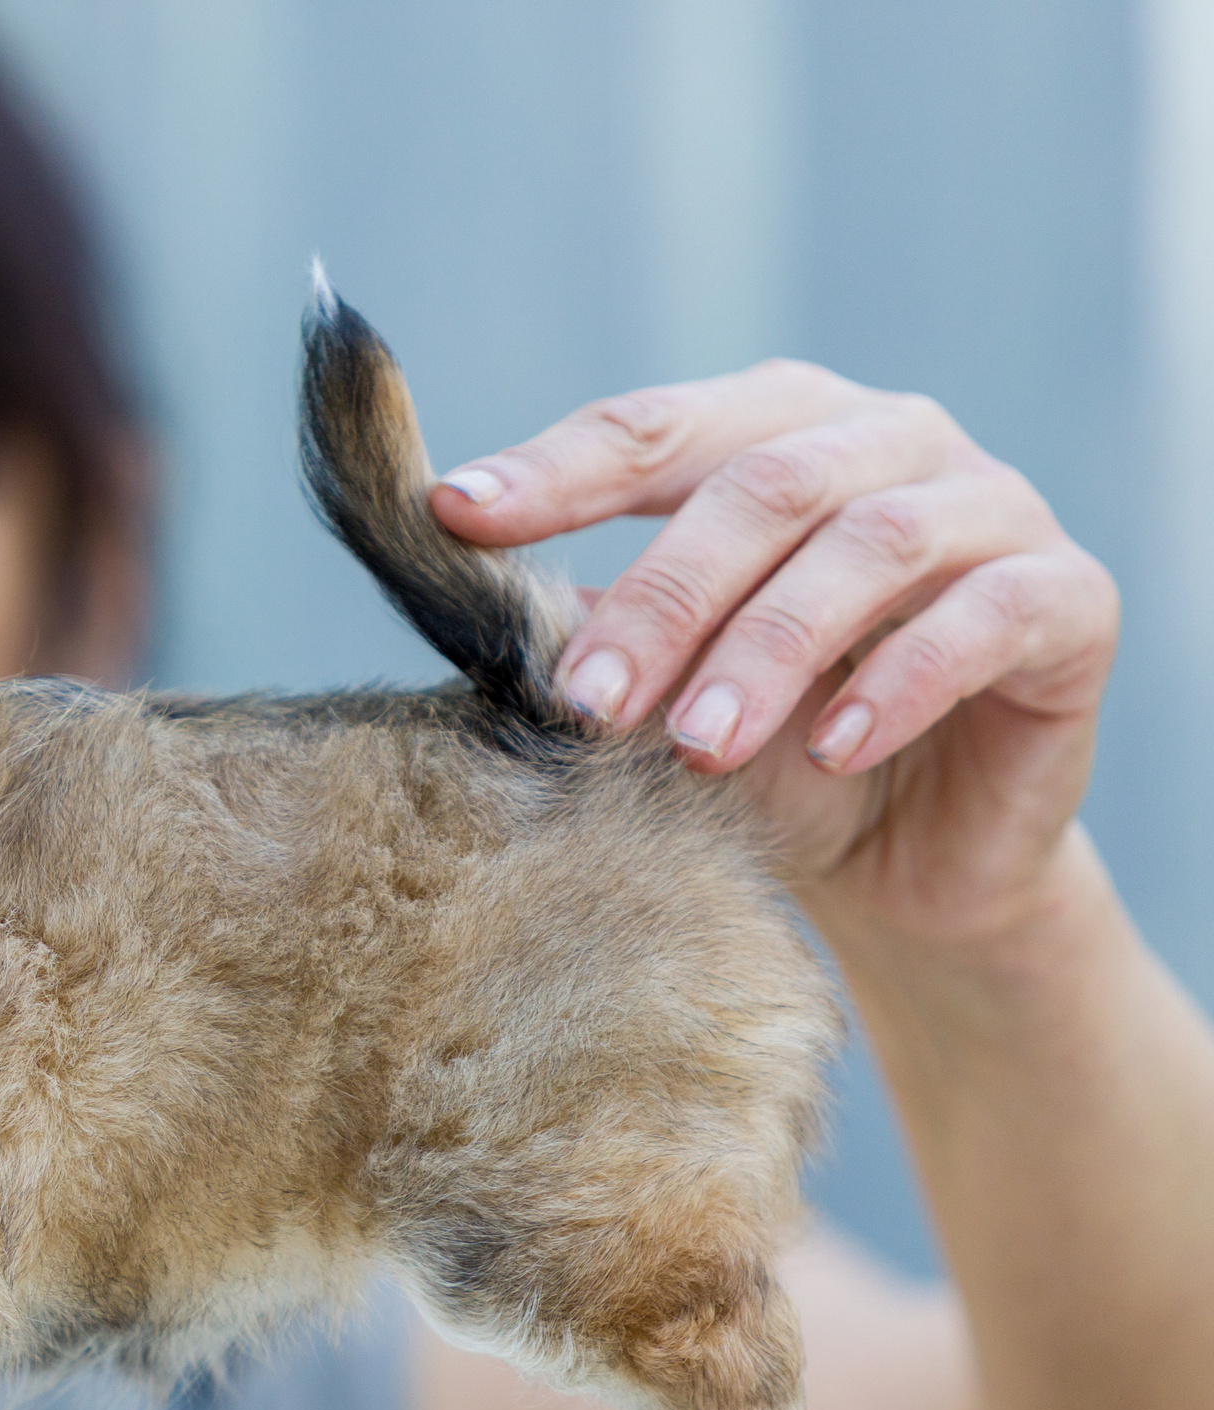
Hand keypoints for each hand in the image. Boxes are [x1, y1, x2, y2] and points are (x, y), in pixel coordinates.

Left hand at [432, 361, 1118, 945]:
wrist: (904, 865)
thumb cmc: (769, 753)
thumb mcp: (663, 692)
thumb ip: (590, 633)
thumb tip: (472, 606)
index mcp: (771, 432)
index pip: (653, 429)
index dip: (555, 472)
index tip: (455, 517)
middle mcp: (884, 442)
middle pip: (760, 485)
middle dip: (664, 594)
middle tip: (587, 697)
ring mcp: (990, 508)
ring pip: (871, 545)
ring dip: (769, 648)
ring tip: (698, 746)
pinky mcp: (1068, 600)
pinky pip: (987, 618)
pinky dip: (901, 682)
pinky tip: (836, 747)